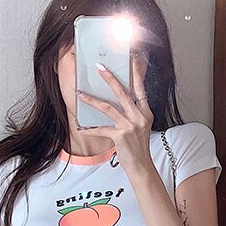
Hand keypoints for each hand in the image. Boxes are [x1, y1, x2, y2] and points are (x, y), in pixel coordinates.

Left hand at [75, 53, 154, 175]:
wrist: (141, 166)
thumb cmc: (138, 146)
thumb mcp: (141, 125)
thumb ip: (134, 111)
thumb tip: (120, 98)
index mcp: (146, 112)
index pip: (140, 88)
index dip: (136, 73)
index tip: (131, 58)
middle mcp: (139, 117)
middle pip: (123, 93)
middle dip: (110, 78)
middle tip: (99, 67)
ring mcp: (130, 126)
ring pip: (108, 108)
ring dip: (92, 100)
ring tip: (80, 94)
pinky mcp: (120, 137)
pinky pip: (101, 129)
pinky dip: (89, 128)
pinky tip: (80, 127)